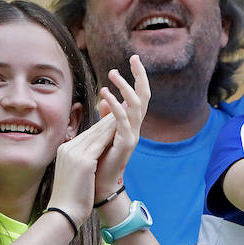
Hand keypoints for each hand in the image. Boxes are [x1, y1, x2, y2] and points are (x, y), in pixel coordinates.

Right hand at [47, 113, 116, 221]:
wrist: (64, 213)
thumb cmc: (70, 198)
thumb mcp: (73, 175)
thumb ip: (80, 162)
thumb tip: (91, 159)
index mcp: (65, 150)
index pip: (87, 134)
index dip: (103, 126)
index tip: (115, 117)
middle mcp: (68, 148)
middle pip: (93, 130)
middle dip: (109, 120)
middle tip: (124, 108)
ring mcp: (74, 153)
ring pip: (98, 134)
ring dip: (113, 123)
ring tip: (126, 113)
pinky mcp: (84, 161)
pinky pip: (101, 143)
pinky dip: (112, 134)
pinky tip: (123, 128)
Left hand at [92, 54, 150, 201]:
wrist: (99, 185)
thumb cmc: (99, 159)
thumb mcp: (102, 132)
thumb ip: (106, 116)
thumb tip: (104, 97)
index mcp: (130, 122)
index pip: (138, 95)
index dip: (138, 77)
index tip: (135, 59)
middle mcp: (135, 126)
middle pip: (144, 96)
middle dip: (140, 76)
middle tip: (134, 59)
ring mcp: (133, 135)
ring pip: (136, 106)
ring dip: (125, 88)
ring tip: (112, 74)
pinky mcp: (126, 144)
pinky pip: (123, 121)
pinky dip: (115, 107)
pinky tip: (105, 95)